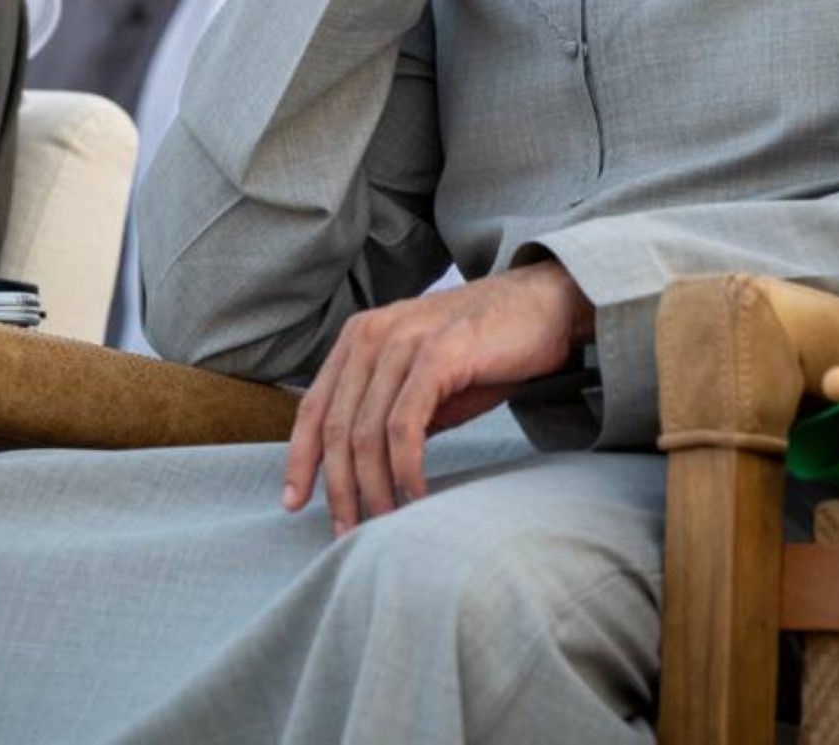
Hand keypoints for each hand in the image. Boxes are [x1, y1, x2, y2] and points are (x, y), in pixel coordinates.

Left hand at [282, 261, 593, 532]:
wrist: (545, 305)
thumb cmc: (486, 350)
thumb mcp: (423, 380)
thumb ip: (388, 412)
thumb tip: (360, 474)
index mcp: (360, 337)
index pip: (314, 406)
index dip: (300, 459)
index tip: (294, 505)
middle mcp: (372, 334)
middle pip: (337, 427)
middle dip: (338, 489)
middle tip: (348, 533)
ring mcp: (404, 340)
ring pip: (366, 432)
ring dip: (373, 489)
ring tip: (386, 524)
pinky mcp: (438, 354)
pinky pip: (404, 426)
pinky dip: (405, 470)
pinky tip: (417, 496)